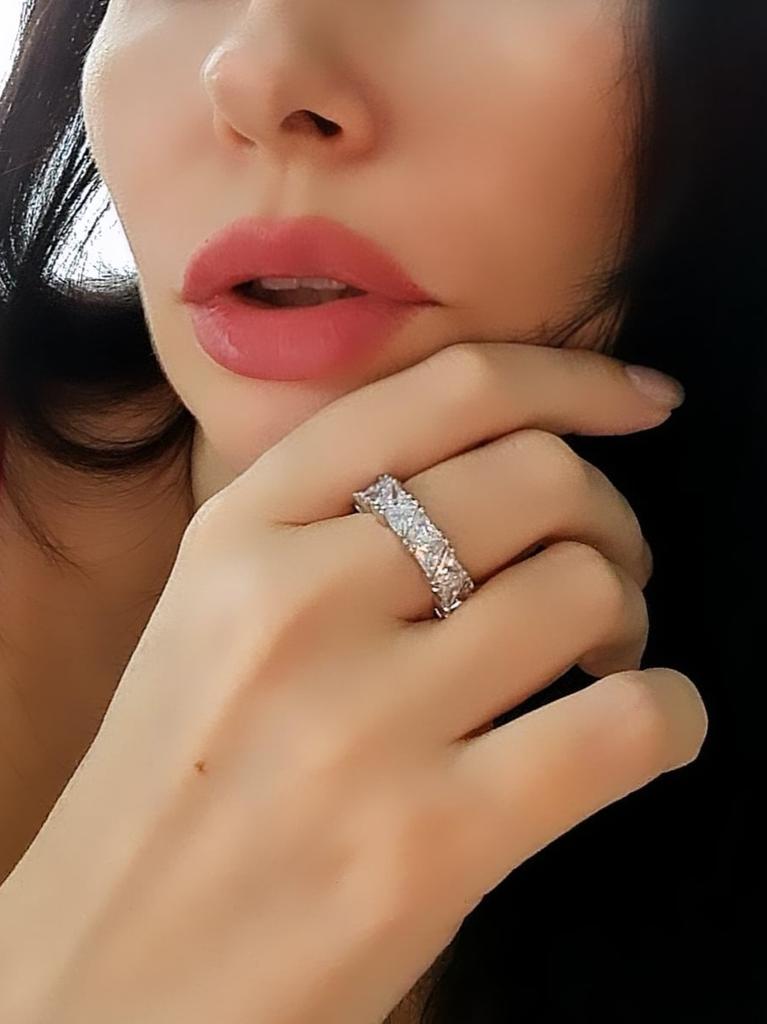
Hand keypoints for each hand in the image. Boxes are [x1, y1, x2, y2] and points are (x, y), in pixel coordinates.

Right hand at [0, 342, 706, 1023]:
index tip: (637, 400)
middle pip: (538, 479)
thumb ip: (328, 524)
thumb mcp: (213, 612)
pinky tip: (643, 726)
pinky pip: (625, 723)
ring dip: (629, 612)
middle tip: (607, 568)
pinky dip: (670, 712)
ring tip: (599, 658)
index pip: (446, 394)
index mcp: (242, 530)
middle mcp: (298, 600)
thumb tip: (495, 468)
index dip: (571, 381)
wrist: (112, 974)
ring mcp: (364, 721)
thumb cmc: (174, 785)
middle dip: (610, 515)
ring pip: (585, 585)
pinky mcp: (432, 841)